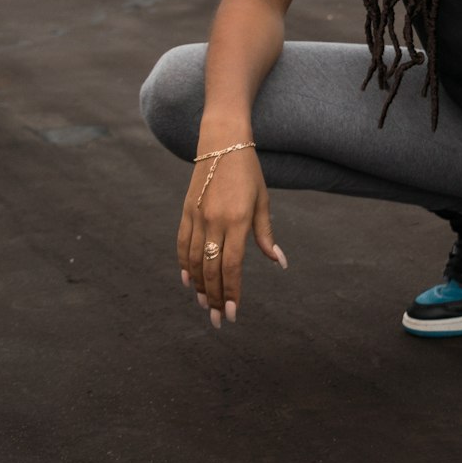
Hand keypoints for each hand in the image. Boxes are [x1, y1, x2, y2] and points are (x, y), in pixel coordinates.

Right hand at [176, 141, 286, 328]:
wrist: (223, 143)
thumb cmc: (249, 173)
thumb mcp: (262, 201)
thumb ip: (266, 235)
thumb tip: (279, 262)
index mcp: (237, 220)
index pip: (232, 266)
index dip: (232, 292)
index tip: (234, 313)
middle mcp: (214, 221)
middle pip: (211, 269)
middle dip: (215, 298)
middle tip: (219, 319)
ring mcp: (197, 216)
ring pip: (194, 261)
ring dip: (199, 287)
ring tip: (206, 304)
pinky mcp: (186, 212)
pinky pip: (182, 245)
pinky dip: (184, 266)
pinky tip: (188, 281)